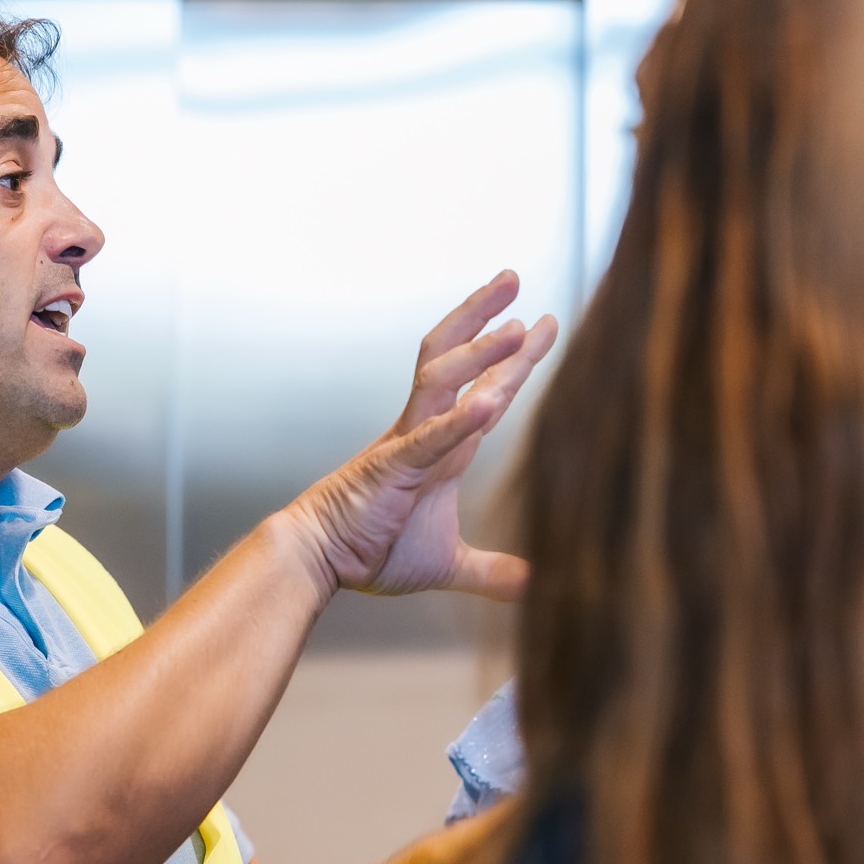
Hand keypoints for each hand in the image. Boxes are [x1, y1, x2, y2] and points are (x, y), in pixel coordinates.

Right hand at [286, 272, 556, 599]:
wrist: (319, 561)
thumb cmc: (370, 552)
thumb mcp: (445, 563)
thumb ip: (491, 573)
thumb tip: (536, 586)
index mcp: (441, 448)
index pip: (484, 388)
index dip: (514, 358)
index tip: (544, 323)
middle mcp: (424, 432)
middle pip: (456, 359)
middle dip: (487, 318)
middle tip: (515, 277)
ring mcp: (407, 444)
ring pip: (441, 380)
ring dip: (481, 353)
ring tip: (520, 326)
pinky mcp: (392, 468)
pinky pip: (428, 439)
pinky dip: (457, 422)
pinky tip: (488, 404)